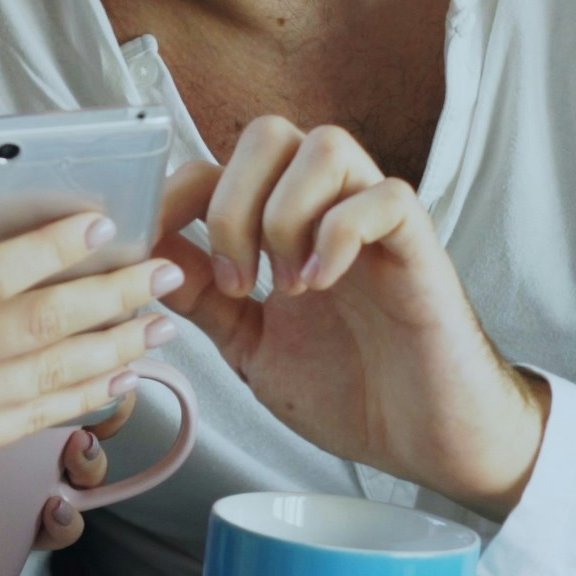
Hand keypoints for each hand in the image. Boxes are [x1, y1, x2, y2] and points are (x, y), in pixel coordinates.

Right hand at [0, 171, 181, 473]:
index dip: (53, 250)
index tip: (102, 222)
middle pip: (37, 328)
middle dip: (111, 297)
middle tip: (163, 270)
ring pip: (46, 379)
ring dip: (114, 349)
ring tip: (161, 322)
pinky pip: (31, 420)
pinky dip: (83, 396)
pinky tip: (120, 372)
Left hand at [157, 121, 549, 515]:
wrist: (426, 442)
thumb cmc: (354, 393)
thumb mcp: (252, 346)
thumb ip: (204, 297)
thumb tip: (149, 254)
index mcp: (283, 230)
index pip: (220, 164)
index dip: (177, 194)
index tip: (156, 250)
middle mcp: (327, 213)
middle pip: (269, 134)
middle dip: (231, 201)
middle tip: (237, 279)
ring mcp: (375, 225)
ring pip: (326, 144)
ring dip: (287, 213)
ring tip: (288, 286)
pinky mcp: (420, 247)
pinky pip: (386, 197)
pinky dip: (341, 234)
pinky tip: (325, 285)